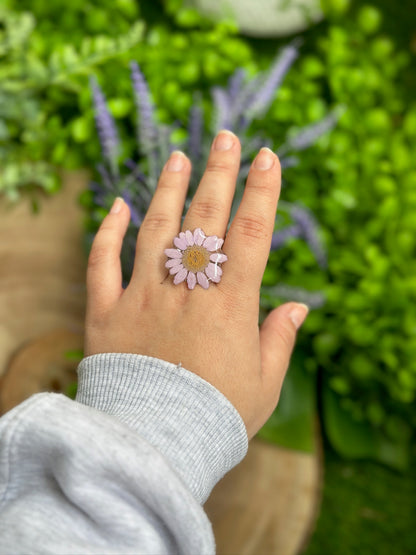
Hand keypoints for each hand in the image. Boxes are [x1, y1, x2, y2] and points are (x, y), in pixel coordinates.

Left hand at [84, 130, 307, 438]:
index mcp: (228, 305)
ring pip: (154, 230)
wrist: (154, 447)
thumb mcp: (263, 382)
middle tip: (225, 138)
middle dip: (218, 174)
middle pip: (204, 219)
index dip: (261, 192)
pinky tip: (116, 204)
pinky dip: (106, 233)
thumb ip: (280, 338)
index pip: (249, 234)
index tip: (267, 158)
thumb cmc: (216, 417)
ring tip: (177, 157)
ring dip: (167, 189)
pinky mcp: (104, 314)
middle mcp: (185, 291)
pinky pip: (102, 264)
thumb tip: (299, 306)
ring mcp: (141, 298)